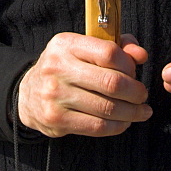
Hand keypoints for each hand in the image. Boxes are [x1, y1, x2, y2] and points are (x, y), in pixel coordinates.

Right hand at [17, 32, 150, 137]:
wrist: (28, 94)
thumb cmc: (66, 69)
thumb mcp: (84, 49)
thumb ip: (116, 47)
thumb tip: (141, 55)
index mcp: (65, 44)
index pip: (108, 52)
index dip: (129, 65)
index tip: (134, 73)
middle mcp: (57, 67)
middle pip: (111, 82)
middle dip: (135, 92)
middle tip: (141, 95)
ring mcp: (55, 95)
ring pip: (108, 108)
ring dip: (132, 112)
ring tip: (140, 111)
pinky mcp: (57, 119)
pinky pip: (98, 126)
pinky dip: (118, 126)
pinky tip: (124, 122)